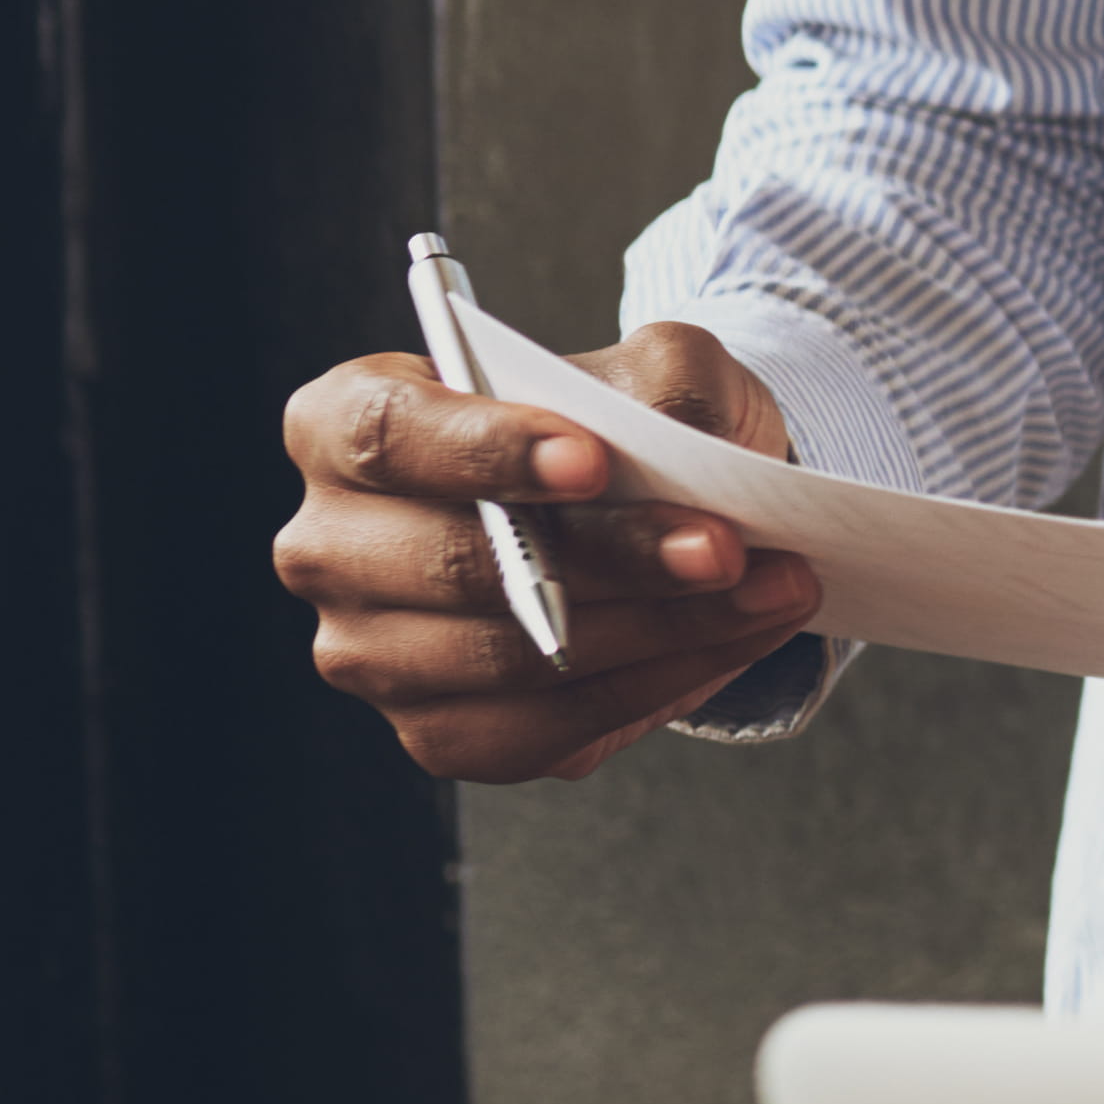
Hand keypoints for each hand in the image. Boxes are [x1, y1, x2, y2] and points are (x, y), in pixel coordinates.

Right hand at [275, 323, 814, 779]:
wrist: (655, 513)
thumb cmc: (629, 429)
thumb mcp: (659, 370)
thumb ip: (666, 383)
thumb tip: (676, 442)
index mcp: (344, 426)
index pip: (383, 436)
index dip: (483, 451)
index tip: (593, 460)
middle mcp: (331, 545)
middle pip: (456, 562)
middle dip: (611, 558)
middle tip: (726, 546)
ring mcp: (372, 652)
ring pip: (512, 656)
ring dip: (660, 628)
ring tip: (772, 590)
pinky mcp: (439, 733)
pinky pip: (546, 728)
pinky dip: (658, 684)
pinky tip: (735, 641)